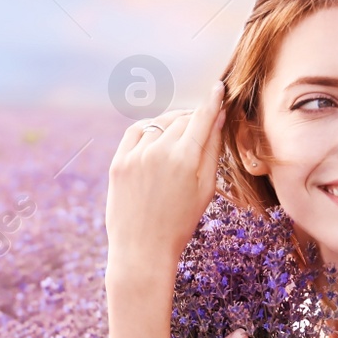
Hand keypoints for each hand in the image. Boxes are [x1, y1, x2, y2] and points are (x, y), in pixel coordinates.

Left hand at [104, 86, 224, 284]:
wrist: (142, 250)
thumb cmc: (180, 223)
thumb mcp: (204, 189)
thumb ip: (212, 151)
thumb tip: (218, 119)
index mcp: (185, 159)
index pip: (202, 118)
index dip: (212, 101)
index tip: (218, 87)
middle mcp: (158, 152)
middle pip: (182, 120)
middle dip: (194, 118)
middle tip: (203, 124)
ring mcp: (135, 156)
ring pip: (159, 123)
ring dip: (172, 122)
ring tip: (181, 133)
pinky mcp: (118, 162)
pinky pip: (136, 131)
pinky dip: (149, 128)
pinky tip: (157, 134)